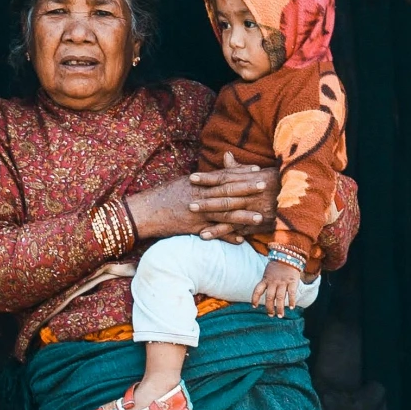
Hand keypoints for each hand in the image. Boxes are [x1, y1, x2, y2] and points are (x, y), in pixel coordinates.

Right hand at [126, 154, 282, 240]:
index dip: (242, 172)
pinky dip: (227, 237)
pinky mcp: (193, 227)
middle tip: (265, 186)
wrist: (145, 211)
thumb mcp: (183, 183)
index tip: (257, 168)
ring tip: (260, 218)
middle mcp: (200, 195)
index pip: (224, 175)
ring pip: (224, 213)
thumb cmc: (163, 196)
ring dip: (243, 216)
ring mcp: (197, 212)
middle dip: (247, 189)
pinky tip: (240, 241)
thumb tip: (215, 176)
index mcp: (199, 183)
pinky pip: (213, 233)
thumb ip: (201, 180)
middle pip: (228, 191)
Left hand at [254, 259, 301, 317]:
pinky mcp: (292, 281)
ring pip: (280, 297)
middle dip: (269, 308)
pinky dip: (291, 301)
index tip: (254, 306)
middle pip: (270, 297)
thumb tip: (267, 296)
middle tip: (271, 315)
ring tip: (280, 315)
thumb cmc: (277, 267)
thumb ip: (266, 283)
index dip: (255, 299)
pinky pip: (291, 293)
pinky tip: (292, 307)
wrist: (288, 255)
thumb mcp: (268, 273)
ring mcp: (283, 282)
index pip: (258, 290)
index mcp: (265, 279)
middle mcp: (273, 282)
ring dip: (280, 308)